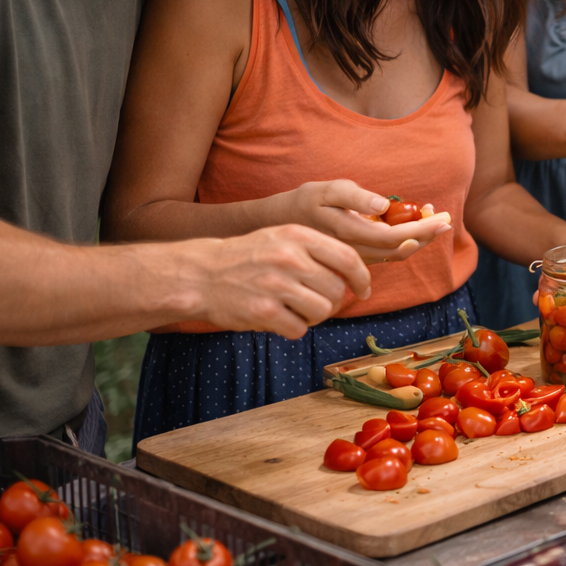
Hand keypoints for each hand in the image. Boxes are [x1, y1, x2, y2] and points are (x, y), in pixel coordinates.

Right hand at [185, 224, 372, 338]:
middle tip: (317, 303)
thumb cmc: (249, 257)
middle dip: (333, 302)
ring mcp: (275, 285)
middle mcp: (289, 258)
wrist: (202, 274)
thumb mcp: (283, 237)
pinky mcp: (262, 311)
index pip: (348, 258)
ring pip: (322, 311)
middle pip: (337, 290)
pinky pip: (299, 329)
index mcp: (298, 235)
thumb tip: (355, 273)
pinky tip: (279, 318)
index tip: (363, 290)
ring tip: (297, 310)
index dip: (362, 278)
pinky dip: (293, 328)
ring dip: (314, 317)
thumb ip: (317, 249)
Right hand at [273, 180, 447, 263]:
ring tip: (432, 220)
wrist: (278, 226)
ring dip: (416, 240)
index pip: (394, 236)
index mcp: (350, 232)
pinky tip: (410, 227)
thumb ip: (355, 197)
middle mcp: (354, 251)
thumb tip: (383, 206)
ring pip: (392, 255)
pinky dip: (401, 243)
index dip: (420, 229)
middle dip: (425, 235)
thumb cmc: (304, 202)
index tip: (442, 219)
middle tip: (446, 220)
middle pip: (398, 249)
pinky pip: (383, 256)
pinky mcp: (352, 259)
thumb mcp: (326, 190)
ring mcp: (353, 258)